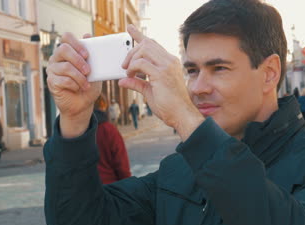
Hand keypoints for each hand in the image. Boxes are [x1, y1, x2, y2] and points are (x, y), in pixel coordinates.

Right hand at [46, 32, 101, 137]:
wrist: (83, 104)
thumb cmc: (88, 85)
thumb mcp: (95, 70)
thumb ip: (92, 54)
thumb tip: (87, 35)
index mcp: (68, 52)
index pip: (66, 37)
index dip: (76, 43)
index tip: (87, 55)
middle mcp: (57, 58)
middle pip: (63, 49)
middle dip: (78, 60)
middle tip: (88, 71)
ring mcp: (52, 69)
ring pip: (65, 67)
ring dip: (80, 77)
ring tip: (86, 84)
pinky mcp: (51, 81)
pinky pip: (63, 80)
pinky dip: (74, 85)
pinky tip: (77, 88)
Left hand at [119, 25, 203, 140]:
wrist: (181, 116)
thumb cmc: (169, 106)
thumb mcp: (149, 92)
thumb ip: (137, 83)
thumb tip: (122, 81)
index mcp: (170, 63)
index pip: (153, 44)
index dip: (139, 35)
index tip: (129, 28)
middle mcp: (170, 61)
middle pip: (146, 43)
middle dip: (132, 51)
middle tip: (124, 65)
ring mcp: (167, 66)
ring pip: (143, 49)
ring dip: (131, 59)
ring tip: (128, 72)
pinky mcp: (161, 74)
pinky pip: (141, 63)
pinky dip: (132, 68)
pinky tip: (131, 76)